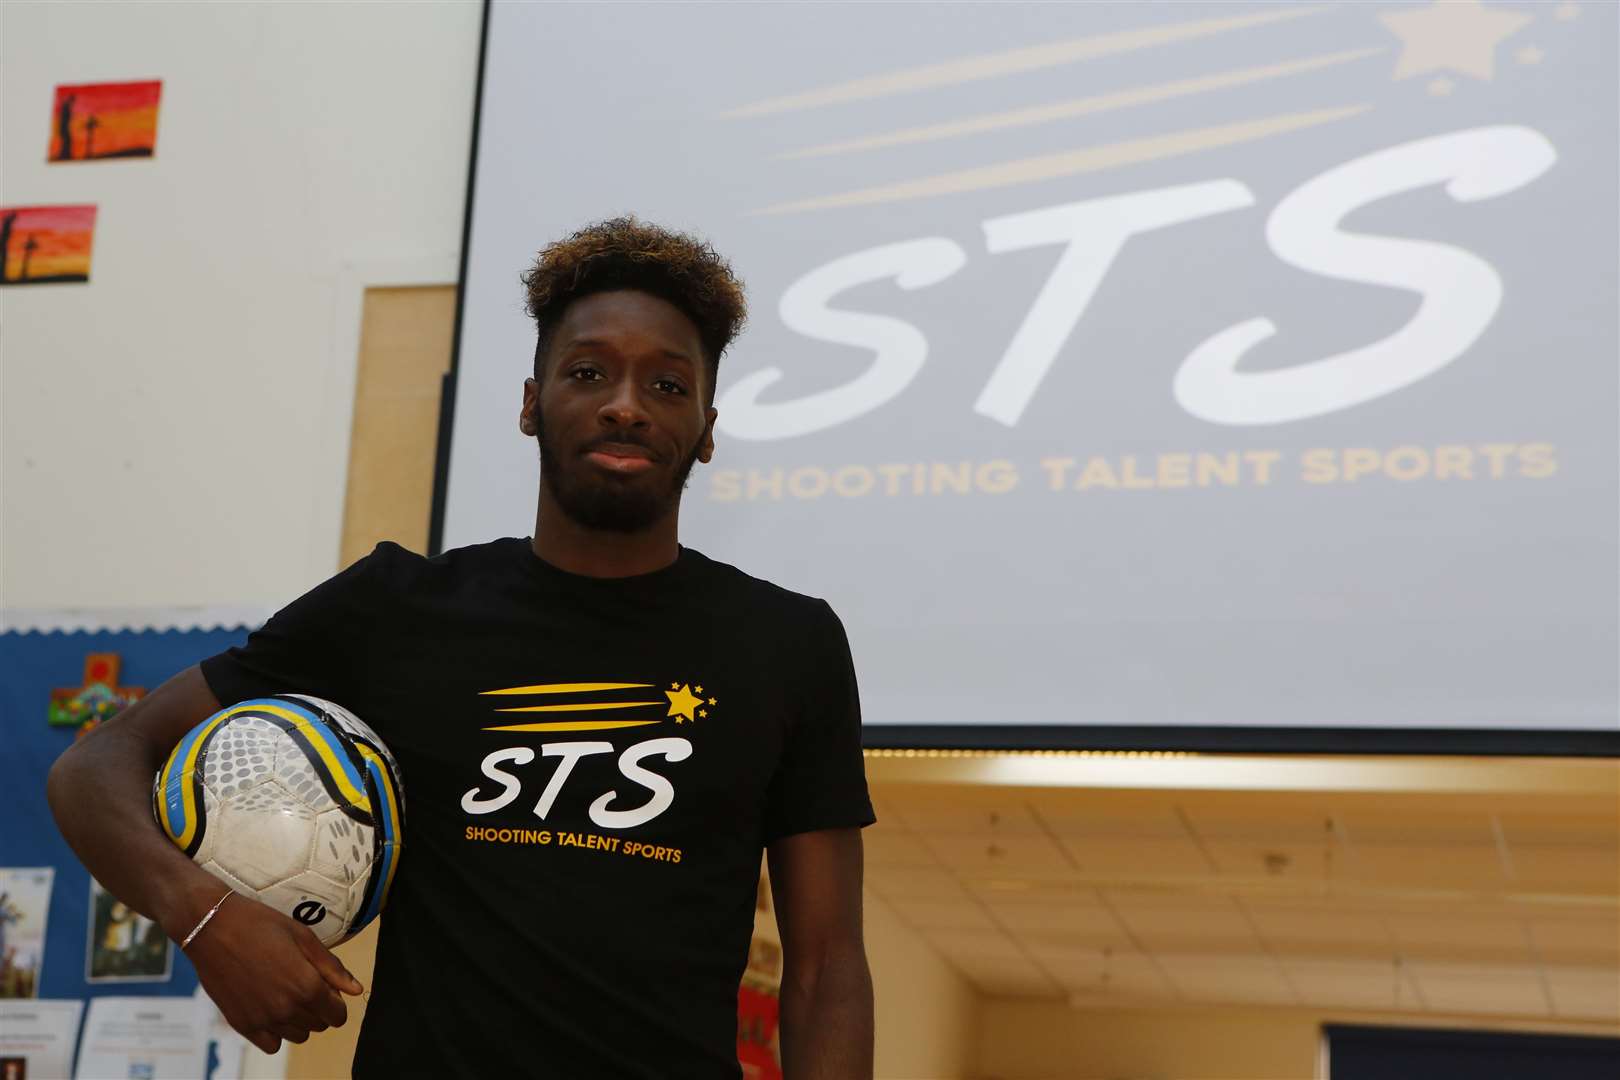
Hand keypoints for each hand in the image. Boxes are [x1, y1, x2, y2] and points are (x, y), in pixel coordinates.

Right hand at [183, 892, 363, 1054]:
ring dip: (299, 1019)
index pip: (337, 1015)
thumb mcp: (304, 937)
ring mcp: (262, 1020)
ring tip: (285, 992)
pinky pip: (271, 1044)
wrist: (212, 927)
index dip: (336, 1000)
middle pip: (319, 1025)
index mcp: (307, 986)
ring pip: (297, 1035)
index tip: (327, 986)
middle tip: (304, 982)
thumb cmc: (261, 925)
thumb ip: (332, 967)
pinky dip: (275, 1032)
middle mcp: (286, 1009)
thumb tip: (356, 989)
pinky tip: (270, 1008)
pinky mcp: (242, 1025)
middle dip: (319, 1007)